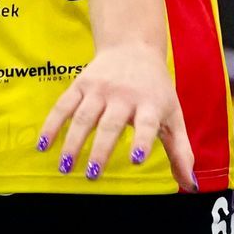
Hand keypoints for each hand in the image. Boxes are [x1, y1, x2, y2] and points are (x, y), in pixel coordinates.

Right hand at [37, 40, 196, 189]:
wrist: (133, 47)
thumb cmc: (156, 90)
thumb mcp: (173, 116)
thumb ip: (181, 151)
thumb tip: (190, 186)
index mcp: (150, 104)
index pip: (147, 124)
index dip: (142, 140)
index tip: (135, 159)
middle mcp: (124, 95)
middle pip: (111, 124)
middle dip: (100, 149)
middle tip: (92, 173)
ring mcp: (100, 89)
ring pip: (84, 116)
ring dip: (73, 141)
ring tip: (65, 166)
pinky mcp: (81, 84)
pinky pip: (63, 106)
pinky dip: (52, 125)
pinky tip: (44, 145)